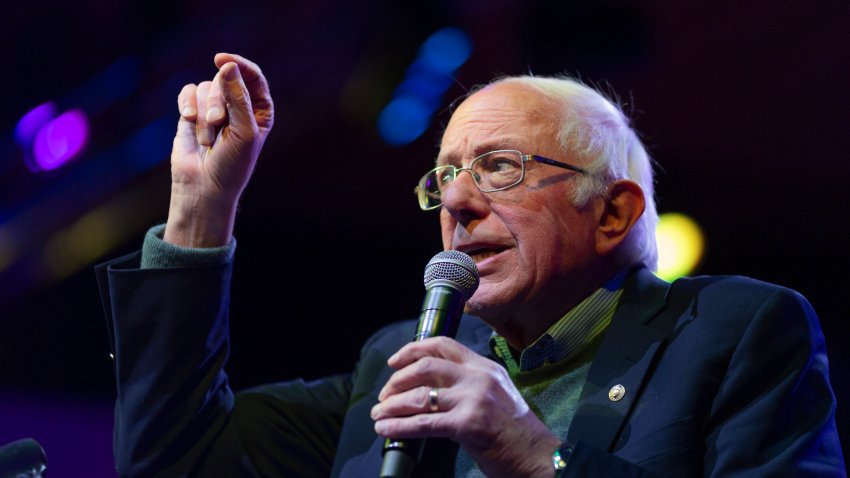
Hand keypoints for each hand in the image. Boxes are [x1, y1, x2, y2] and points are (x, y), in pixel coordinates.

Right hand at [165, 53, 273, 246]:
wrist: (204, 187)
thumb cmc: (232, 165)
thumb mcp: (244, 132)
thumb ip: (238, 98)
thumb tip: (227, 66)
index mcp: (259, 110)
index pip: (253, 76)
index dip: (239, 65)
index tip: (222, 61)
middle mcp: (238, 106)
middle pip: (225, 80)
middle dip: (218, 101)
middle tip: (218, 124)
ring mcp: (214, 108)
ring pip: (205, 87)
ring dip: (204, 113)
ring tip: (208, 139)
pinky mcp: (192, 113)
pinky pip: (188, 93)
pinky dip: (186, 105)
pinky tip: (188, 119)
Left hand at [372, 337, 560, 477]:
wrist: (539, 458)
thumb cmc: (516, 434)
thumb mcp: (495, 396)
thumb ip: (467, 386)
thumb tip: (427, 389)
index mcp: (485, 367)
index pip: (442, 344)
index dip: (412, 350)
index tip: (393, 362)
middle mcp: (479, 377)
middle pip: (426, 366)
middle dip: (397, 381)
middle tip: (384, 396)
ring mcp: (474, 399)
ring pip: (420, 395)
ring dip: (392, 405)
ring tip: (378, 414)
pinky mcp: (468, 424)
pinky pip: (424, 423)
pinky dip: (399, 426)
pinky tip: (386, 429)